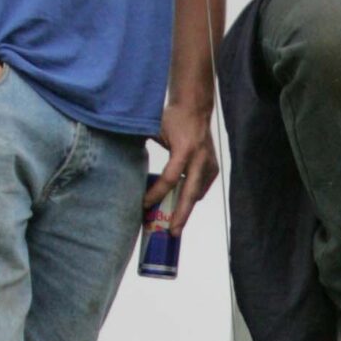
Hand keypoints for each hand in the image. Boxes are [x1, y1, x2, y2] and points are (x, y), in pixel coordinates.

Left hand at [146, 100, 219, 232]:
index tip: (144, 204)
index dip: (157, 193)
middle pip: (190, 194)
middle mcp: (200, 159)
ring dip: (186, 207)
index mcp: (184, 150)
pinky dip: (192, 196)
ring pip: (197, 193)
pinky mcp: (213, 167)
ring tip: (174, 222)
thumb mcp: (155, 130)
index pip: (170, 178)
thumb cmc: (173, 118)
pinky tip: (181, 202)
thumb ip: (143, 148)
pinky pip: (202, 188)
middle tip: (172, 232)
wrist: (195, 108)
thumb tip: (126, 166)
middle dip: (181, 215)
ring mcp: (209, 164)